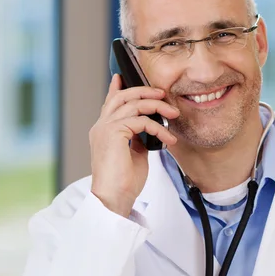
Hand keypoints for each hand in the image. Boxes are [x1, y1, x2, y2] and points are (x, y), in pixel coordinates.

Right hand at [89, 74, 179, 216]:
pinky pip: (141, 120)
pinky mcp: (113, 133)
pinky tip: (168, 137)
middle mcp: (101, 126)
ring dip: (157, 106)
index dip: (117, 88)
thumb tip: (150, 130)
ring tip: (173, 113)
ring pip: (133, 104)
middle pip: (122, 96)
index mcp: (104, 131)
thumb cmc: (124, 182)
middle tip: (163, 94)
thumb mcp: (134, 154)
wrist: (114, 198)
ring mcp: (105, 128)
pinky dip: (158, 127)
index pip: (110, 103)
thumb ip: (138, 138)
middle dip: (144, 91)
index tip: (122, 77)